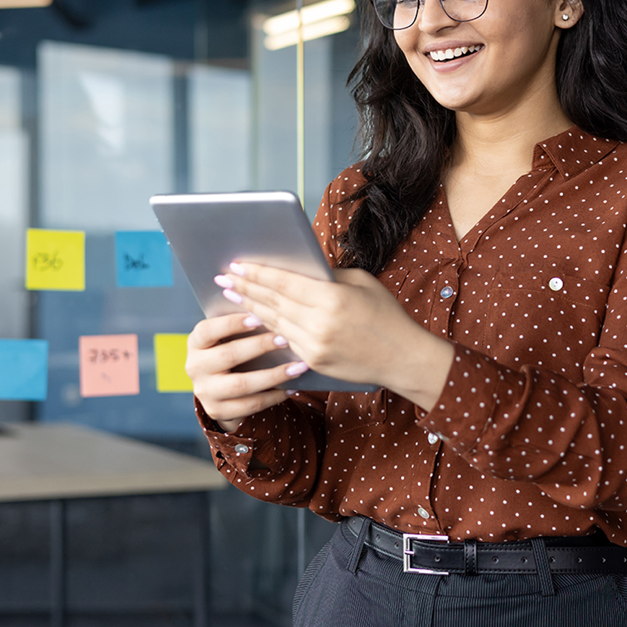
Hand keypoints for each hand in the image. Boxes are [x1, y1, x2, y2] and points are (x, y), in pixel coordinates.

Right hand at [185, 312, 308, 433]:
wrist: (220, 387)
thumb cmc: (232, 350)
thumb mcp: (228, 337)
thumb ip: (242, 326)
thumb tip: (272, 314)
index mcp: (196, 343)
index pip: (207, 330)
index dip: (231, 324)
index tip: (258, 317)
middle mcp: (195, 367)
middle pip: (228, 356)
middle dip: (259, 347)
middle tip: (285, 340)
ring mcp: (204, 391)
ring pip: (241, 384)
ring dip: (273, 375)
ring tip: (297, 367)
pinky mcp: (217, 410)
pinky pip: (249, 405)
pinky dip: (272, 397)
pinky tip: (291, 387)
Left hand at [216, 262, 454, 409]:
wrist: (403, 357)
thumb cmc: (386, 314)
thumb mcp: (362, 283)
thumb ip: (328, 276)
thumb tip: (299, 269)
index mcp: (332, 298)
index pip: (284, 282)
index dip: (257, 272)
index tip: (237, 264)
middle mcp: (320, 323)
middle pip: (273, 302)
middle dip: (245, 288)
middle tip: (224, 278)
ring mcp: (315, 345)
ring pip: (273, 322)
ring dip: (251, 308)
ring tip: (232, 295)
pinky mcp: (313, 361)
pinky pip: (284, 341)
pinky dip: (267, 328)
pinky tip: (254, 319)